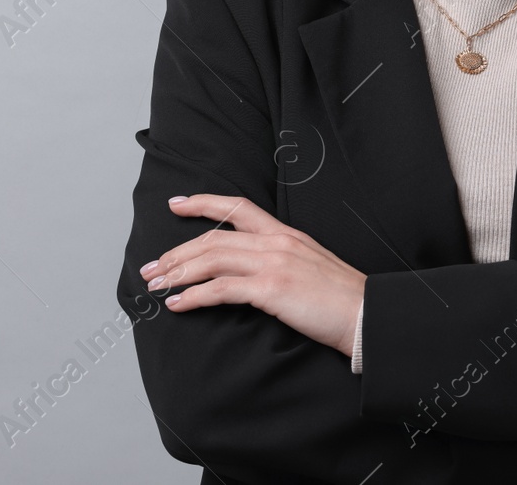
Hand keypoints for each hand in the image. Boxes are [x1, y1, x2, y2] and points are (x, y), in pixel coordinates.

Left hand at [138, 194, 367, 356]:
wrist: (365, 314)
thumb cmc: (341, 298)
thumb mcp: (310, 266)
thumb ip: (281, 260)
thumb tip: (251, 272)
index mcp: (286, 234)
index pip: (238, 207)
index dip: (203, 203)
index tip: (175, 204)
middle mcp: (277, 242)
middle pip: (213, 239)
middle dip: (176, 252)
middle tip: (151, 268)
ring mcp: (274, 263)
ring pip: (211, 260)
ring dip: (177, 273)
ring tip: (156, 287)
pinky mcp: (272, 289)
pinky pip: (221, 289)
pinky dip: (194, 296)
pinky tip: (178, 304)